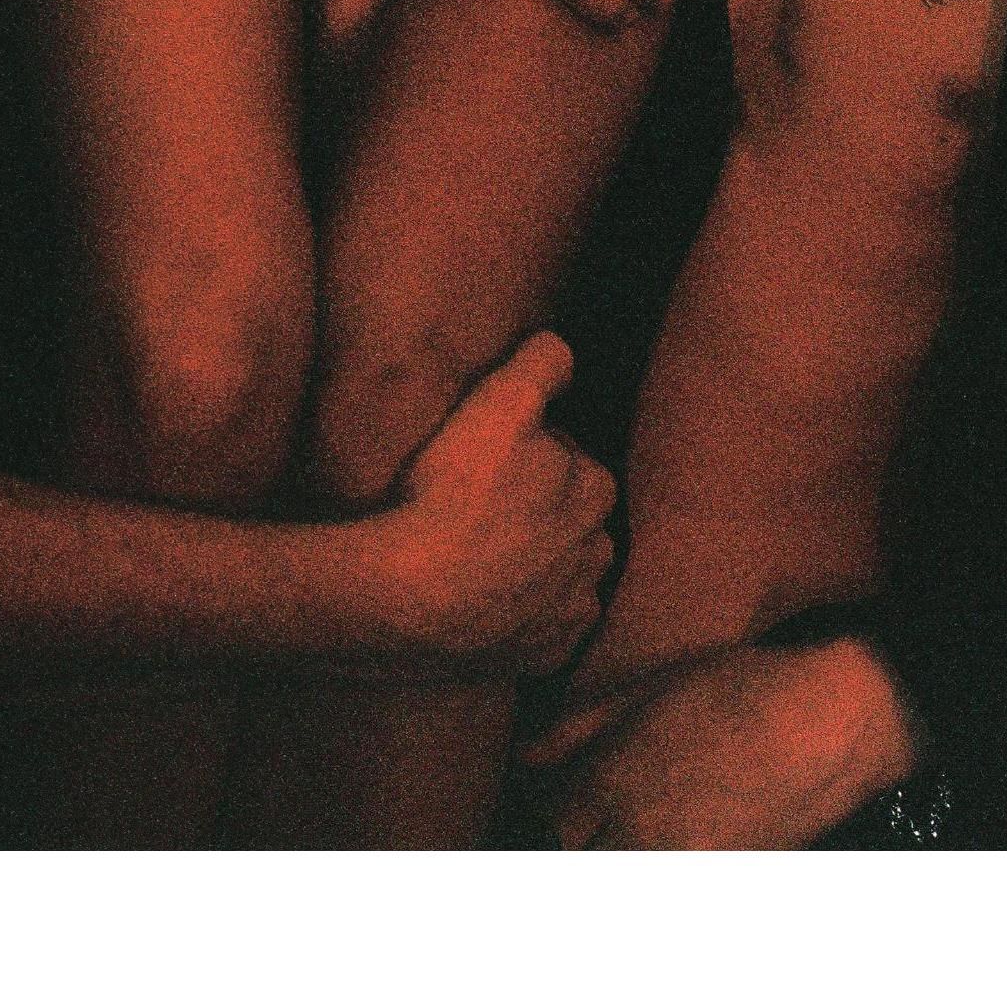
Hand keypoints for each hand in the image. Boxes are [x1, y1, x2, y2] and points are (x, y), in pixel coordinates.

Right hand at [360, 333, 617, 675]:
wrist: (411, 597)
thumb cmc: (453, 496)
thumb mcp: (498, 405)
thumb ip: (540, 367)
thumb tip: (562, 351)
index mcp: (595, 490)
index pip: (570, 458)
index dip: (528, 454)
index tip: (487, 461)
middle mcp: (596, 552)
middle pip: (570, 518)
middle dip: (539, 510)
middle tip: (478, 508)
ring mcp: (571, 610)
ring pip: (562, 574)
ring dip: (534, 565)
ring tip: (478, 556)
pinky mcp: (545, 655)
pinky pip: (544, 629)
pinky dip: (522, 618)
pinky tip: (483, 604)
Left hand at [524, 639, 917, 848]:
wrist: (832, 724)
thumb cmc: (739, 690)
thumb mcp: (647, 688)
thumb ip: (575, 729)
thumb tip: (528, 758)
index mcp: (612, 783)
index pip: (553, 816)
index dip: (557, 797)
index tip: (569, 784)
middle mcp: (640, 836)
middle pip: (580, 854)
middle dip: (583, 831)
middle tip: (601, 805)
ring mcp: (684, 865)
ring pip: (621, 870)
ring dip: (619, 849)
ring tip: (643, 818)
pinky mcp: (724, 877)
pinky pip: (671, 880)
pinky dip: (662, 859)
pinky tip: (681, 830)